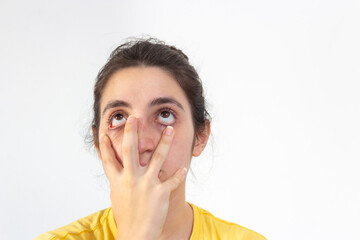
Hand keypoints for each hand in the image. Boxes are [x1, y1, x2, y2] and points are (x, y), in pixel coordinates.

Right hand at [99, 115, 186, 239]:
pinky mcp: (160, 192)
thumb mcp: (117, 196)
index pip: (108, 159)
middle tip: (134, 118)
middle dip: (131, 132)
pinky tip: (183, 167)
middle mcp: (130, 179)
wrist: (136, 235)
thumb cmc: (126, 217)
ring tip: (170, 130)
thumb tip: (118, 170)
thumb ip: (119, 180)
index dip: (105, 145)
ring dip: (164, 142)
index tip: (104, 131)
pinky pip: (172, 180)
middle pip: (129, 150)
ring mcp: (146, 184)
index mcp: (117, 180)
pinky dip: (178, 174)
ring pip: (157, 158)